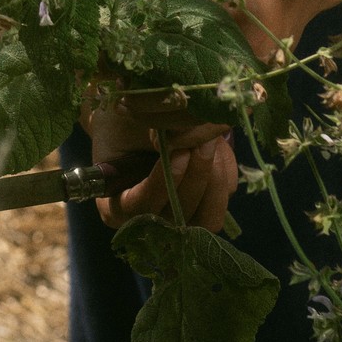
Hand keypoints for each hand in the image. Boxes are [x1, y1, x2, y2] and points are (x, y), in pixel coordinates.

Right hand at [84, 82, 237, 232]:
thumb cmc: (121, 122)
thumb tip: (184, 131)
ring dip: (214, 180)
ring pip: (208, 219)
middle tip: (201, 141)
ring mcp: (179, 218)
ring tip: (211, 142)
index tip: (177, 152)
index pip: (141, 207)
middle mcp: (148, 223)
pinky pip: (223, 199)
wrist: (135, 119)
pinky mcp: (204, 206)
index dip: (162, 183)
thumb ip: (150, 132)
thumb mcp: (126, 124)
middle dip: (196, 178)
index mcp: (116, 207)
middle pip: (180, 218)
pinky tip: (216, 143)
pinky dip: (225, 171)